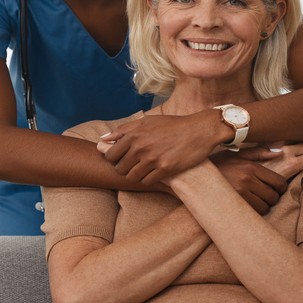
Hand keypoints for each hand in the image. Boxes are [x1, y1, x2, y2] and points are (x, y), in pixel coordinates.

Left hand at [99, 112, 223, 184]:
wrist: (199, 130)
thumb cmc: (172, 125)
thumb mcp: (147, 121)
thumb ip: (123, 130)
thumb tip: (102, 139)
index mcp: (134, 134)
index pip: (110, 155)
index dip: (114, 160)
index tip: (122, 159)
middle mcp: (141, 147)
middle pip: (120, 169)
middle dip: (125, 169)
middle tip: (134, 166)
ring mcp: (153, 159)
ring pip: (132, 177)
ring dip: (136, 176)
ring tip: (143, 171)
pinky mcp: (166, 169)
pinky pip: (147, 182)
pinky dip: (148, 180)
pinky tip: (154, 174)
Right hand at [208, 148, 285, 213]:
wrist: (192, 176)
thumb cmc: (216, 165)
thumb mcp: (235, 154)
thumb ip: (259, 152)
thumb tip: (280, 152)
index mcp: (249, 166)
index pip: (278, 181)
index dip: (280, 187)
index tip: (276, 188)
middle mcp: (246, 179)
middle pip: (273, 196)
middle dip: (271, 197)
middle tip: (263, 195)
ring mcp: (239, 194)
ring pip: (264, 207)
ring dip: (262, 205)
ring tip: (253, 200)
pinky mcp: (232, 205)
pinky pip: (253, 214)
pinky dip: (253, 212)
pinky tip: (246, 206)